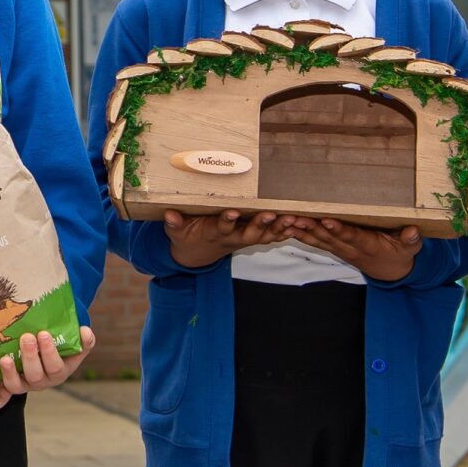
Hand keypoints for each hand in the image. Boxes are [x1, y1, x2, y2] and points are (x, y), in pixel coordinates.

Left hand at [0, 325, 95, 409]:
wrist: (46, 355)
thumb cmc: (61, 349)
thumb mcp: (74, 346)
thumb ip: (83, 341)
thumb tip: (86, 332)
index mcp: (59, 372)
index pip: (56, 367)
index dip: (50, 353)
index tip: (44, 334)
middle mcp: (42, 381)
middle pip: (36, 375)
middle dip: (30, 357)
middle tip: (27, 337)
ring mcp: (25, 385)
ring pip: (17, 386)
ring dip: (10, 374)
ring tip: (5, 358)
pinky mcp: (9, 387)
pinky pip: (2, 398)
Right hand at [161, 208, 296, 269]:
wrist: (196, 255)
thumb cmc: (186, 237)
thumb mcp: (176, 233)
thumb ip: (174, 224)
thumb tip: (168, 214)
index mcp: (214, 233)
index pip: (221, 227)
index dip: (227, 220)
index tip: (232, 211)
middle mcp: (232, 237)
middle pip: (249, 234)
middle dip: (260, 225)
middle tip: (271, 215)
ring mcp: (243, 238)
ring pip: (264, 236)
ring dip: (278, 228)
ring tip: (292, 219)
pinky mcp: (252, 237)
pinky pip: (271, 236)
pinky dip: (284, 231)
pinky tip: (299, 224)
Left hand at [286, 216, 421, 281]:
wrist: (390, 271)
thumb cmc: (400, 254)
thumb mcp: (410, 248)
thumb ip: (410, 240)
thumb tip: (413, 231)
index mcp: (369, 245)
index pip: (352, 236)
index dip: (339, 229)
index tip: (326, 220)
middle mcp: (351, 248)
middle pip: (329, 238)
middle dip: (312, 227)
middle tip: (295, 217)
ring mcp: (341, 249)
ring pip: (319, 240)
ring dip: (302, 231)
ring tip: (286, 220)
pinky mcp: (336, 248)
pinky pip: (316, 242)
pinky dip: (302, 235)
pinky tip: (287, 227)